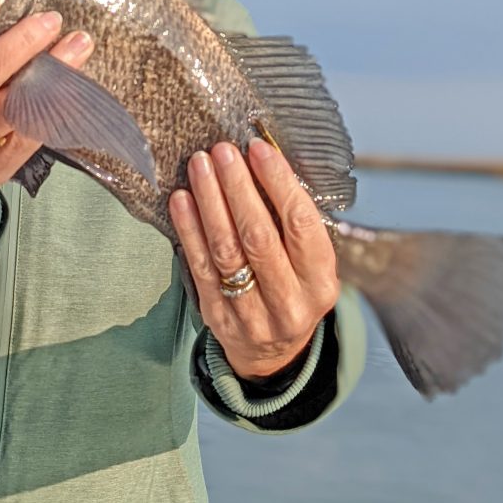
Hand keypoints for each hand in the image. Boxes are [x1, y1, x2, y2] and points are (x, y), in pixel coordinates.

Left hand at [168, 138, 338, 379]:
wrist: (273, 353)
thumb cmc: (293, 289)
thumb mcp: (310, 264)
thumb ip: (292, 223)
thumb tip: (260, 162)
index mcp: (320, 283)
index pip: (301, 224)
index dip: (278, 183)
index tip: (258, 149)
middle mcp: (290, 302)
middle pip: (258, 236)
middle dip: (237, 187)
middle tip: (222, 151)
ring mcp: (251, 314)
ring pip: (226, 250)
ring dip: (210, 202)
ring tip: (199, 166)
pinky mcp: (216, 316)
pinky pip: (200, 266)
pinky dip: (188, 229)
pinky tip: (181, 200)